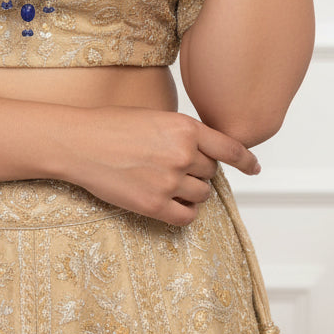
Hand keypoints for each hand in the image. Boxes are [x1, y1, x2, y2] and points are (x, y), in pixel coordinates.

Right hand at [67, 107, 259, 225]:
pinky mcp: (154, 205)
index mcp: (184, 127)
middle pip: (211, 173)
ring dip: (189, 191)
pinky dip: (183, 212)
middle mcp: (182, 154)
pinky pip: (186, 217)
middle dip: (198, 171)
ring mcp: (169, 181)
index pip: (230, 148)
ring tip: (163, 180)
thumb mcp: (154, 116)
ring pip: (201, 195)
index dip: (246, 160)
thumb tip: (204, 152)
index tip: (254, 168)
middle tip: (172, 165)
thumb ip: (182, 133)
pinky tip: (167, 203)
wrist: (79, 142)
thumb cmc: (111, 125)